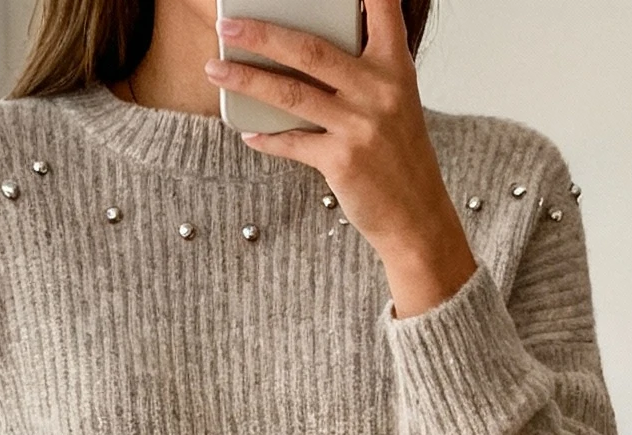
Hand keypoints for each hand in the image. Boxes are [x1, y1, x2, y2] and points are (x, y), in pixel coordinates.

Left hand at [206, 0, 476, 317]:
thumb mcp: (395, 101)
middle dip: (262, 34)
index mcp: (395, 66)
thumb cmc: (399, 156)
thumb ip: (361, 71)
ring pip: (291, 94)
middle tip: (227, 28)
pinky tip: (248, 132)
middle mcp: (378, 90)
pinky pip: (293, 142)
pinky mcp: (342, 161)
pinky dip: (267, 138)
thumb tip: (302, 52)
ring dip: (247, 80)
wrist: (416, 217)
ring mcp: (360, 126)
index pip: (382, 9)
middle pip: (310, 50)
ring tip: (215, 69)